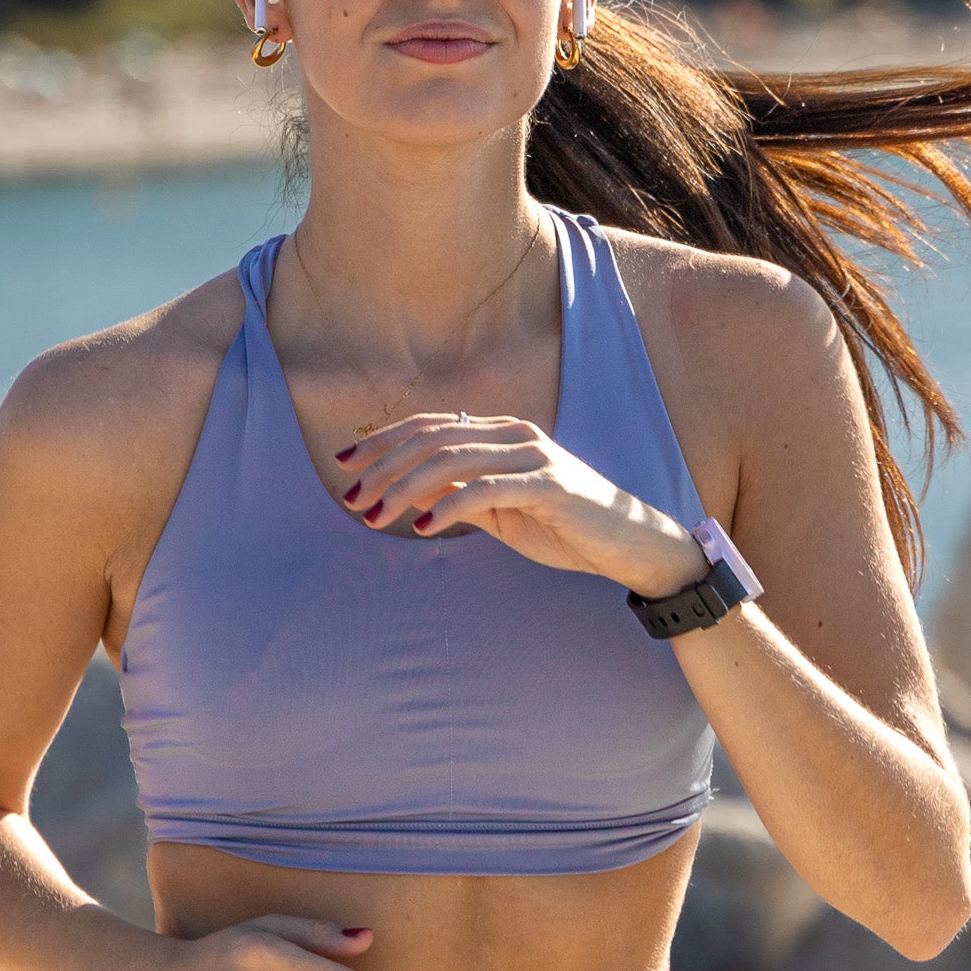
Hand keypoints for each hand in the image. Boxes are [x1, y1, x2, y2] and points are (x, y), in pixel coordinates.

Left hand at [335, 412, 708, 596]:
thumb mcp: (501, 511)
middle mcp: (514, 433)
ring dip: (405, 488)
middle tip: (351, 497)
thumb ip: (460, 497)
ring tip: (375, 515)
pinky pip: (487, 489)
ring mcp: (534, 455)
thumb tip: (410, 493)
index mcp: (500, 432)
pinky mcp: (549, 484)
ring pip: (452, 460)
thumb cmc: (562, 527)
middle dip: (384, 466)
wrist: (626, 545)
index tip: (344, 464)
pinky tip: (420, 528)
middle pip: (432, 438)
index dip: (382, 441)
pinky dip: (448, 507)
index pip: (429, 426)